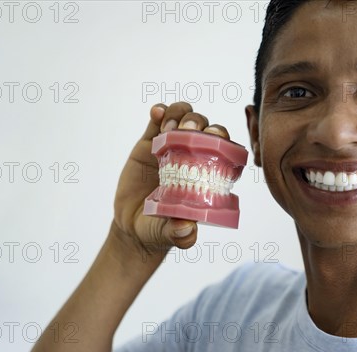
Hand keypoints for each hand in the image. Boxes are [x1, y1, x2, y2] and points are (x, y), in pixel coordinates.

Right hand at [111, 101, 229, 259]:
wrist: (133, 226)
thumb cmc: (160, 229)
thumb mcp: (170, 234)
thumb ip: (180, 234)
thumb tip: (187, 229)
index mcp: (207, 175)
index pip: (224, 150)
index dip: (222, 139)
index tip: (213, 139)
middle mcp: (194, 157)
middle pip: (205, 129)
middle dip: (200, 123)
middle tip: (187, 130)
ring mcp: (172, 147)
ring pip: (184, 118)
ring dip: (180, 115)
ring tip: (168, 127)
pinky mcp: (149, 143)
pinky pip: (158, 120)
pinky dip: (160, 111)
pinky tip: (156, 113)